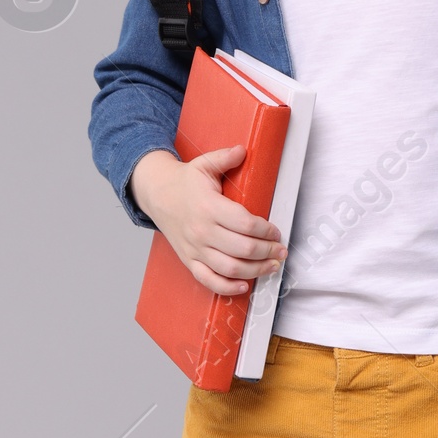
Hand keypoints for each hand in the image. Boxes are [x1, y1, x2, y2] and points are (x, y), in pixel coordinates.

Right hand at [130, 146, 287, 296]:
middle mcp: (202, 231)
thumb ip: (225, 157)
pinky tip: (244, 286)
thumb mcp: (204, 164)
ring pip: (230, 268)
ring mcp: (195, 248)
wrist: (156, 195)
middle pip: (243, 249)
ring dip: (256, 271)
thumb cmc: (184, 182)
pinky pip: (208, 280)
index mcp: (209, 207)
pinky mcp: (189, 260)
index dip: (266, 231)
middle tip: (281, 251)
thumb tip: (244, 150)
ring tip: (272, 266)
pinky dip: (227, 287)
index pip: (245, 224)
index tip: (276, 232)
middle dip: (268, 252)